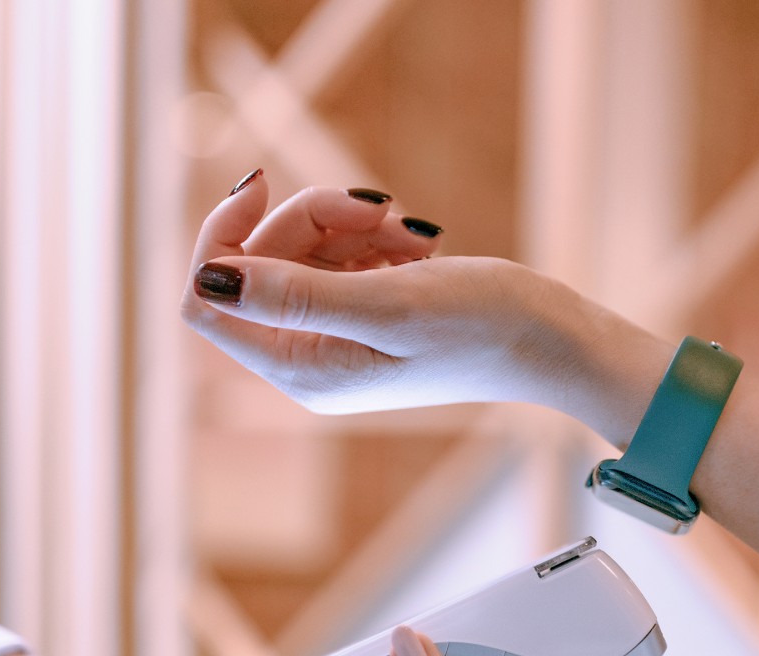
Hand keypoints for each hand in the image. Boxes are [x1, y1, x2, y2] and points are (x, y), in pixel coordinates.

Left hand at [179, 173, 668, 431]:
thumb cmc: (483, 329)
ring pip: (298, 250)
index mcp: (299, 368)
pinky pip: (334, 254)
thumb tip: (208, 281)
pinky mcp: (362, 313)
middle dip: (311, 220)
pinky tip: (417, 247)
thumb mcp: (388, 306)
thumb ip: (297, 295)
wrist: (552, 341)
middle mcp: (306, 357)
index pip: (206, 299)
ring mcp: (333, 335)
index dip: (221, 237)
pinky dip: (370, 238)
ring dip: (350, 224)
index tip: (264, 184)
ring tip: (411, 236)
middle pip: (258, 261)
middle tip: (380, 209)